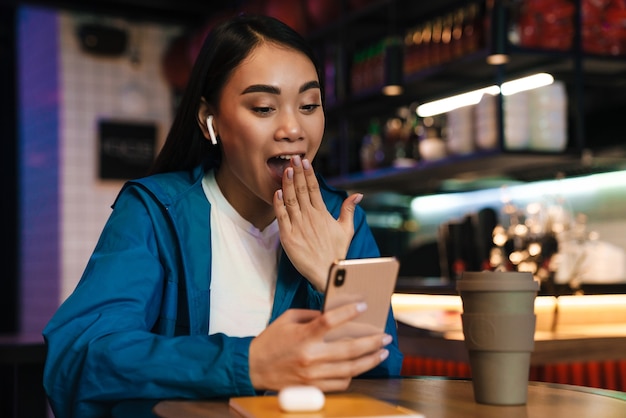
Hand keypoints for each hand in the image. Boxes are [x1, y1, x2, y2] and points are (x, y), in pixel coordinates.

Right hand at [248, 303, 390, 391]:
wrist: (253, 368)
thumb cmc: (270, 341)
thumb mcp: (287, 319)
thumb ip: (311, 316)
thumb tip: (334, 315)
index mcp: (303, 336)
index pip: (330, 321)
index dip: (349, 312)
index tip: (363, 306)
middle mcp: (310, 356)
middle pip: (349, 349)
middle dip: (371, 342)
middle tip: (384, 336)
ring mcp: (313, 375)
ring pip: (350, 369)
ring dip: (369, 360)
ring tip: (381, 352)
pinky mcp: (313, 387)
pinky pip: (341, 382)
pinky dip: (353, 374)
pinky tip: (359, 366)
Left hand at [273, 155, 362, 290]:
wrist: (327, 272)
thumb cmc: (337, 252)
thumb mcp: (347, 229)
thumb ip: (349, 210)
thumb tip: (358, 195)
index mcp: (322, 213)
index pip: (314, 188)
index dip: (309, 174)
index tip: (305, 161)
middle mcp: (310, 216)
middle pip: (302, 190)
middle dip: (297, 173)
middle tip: (293, 158)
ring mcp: (298, 226)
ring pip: (291, 200)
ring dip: (288, 184)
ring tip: (286, 169)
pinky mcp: (288, 236)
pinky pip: (282, 216)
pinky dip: (279, 204)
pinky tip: (277, 192)